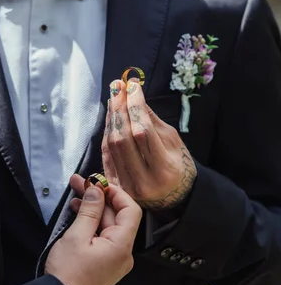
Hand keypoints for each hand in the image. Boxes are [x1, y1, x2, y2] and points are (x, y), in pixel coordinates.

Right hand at [45, 174, 141, 284]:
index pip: (131, 210)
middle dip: (98, 197)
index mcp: (121, 246)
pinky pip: (102, 237)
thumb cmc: (67, 272)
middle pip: (117, 216)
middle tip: (79, 182)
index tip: (98, 182)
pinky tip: (77, 212)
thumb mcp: (77, 235)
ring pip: (107, 225)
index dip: (116, 193)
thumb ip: (90, 210)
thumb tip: (97, 189)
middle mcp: (123, 253)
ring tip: (75, 192)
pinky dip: (91, 223)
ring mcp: (114, 260)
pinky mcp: (103, 263)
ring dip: (93, 208)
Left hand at [102, 79, 196, 210]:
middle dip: (119, 108)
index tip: (132, 85)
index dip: (135, 106)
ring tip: (114, 96)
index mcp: (164, 169)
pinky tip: (111, 116)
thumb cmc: (178, 166)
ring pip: (112, 145)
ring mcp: (127, 186)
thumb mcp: (173, 142)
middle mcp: (143, 180)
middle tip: (117, 86)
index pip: (143, 132)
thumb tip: (134, 96)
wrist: (174, 199)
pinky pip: (107, 154)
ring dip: (111, 117)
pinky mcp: (116, 187)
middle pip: (123, 138)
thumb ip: (152, 121)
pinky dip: (107, 132)